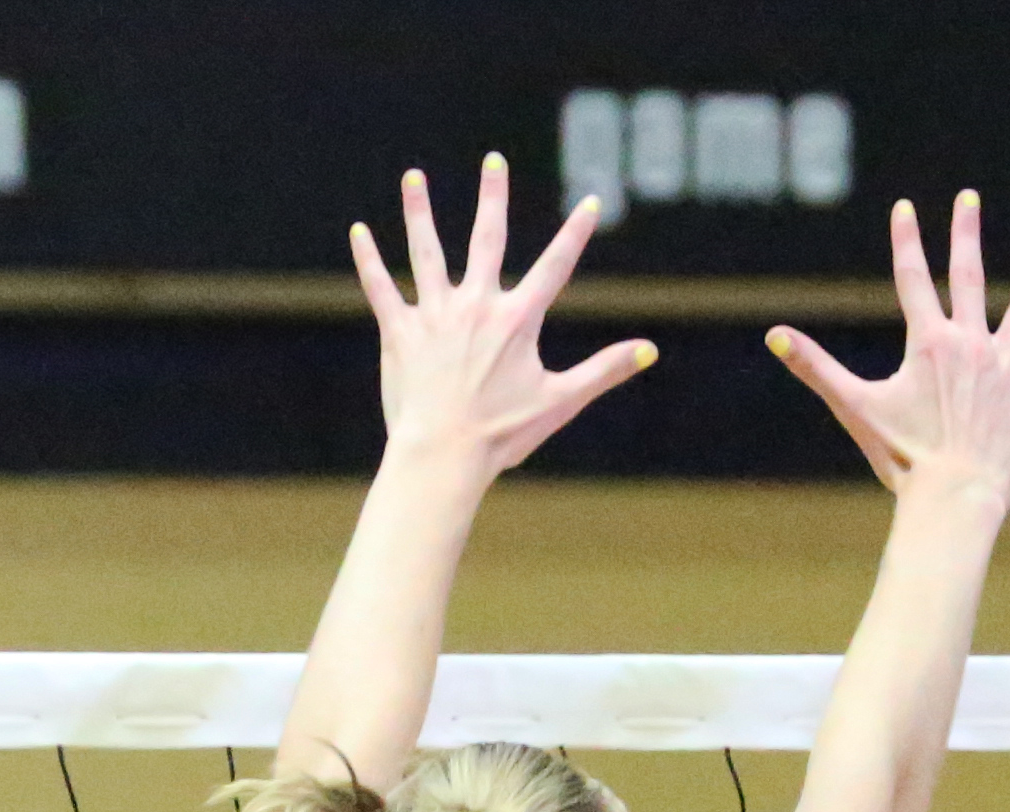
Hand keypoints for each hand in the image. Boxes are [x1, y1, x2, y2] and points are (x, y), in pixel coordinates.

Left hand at [350, 154, 653, 475]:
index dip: (576, 235)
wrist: (445, 453)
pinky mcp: (400, 331)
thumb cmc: (504, 433)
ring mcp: (434, 315)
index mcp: (517, 321)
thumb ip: (606, 369)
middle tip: (494, 160)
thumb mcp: (562, 400)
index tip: (592, 203)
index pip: (555, 268)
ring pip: (426, 252)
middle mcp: (476, 306)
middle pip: (486, 240)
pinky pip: (381, 287)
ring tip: (414, 178)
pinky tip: (360, 233)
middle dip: (493, 197)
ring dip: (419, 212)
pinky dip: (369, 260)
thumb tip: (650, 350)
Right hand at [770, 192, 1009, 507]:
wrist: (953, 500)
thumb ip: (816, 367)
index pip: (913, 279)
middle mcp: (971, 346)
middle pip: (968, 278)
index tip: (905, 209)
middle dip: (965, 235)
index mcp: (929, 343)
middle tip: (969, 199)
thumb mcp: (856, 408)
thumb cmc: (904, 459)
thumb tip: (773, 336)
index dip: (906, 242)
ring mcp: (1007, 371)